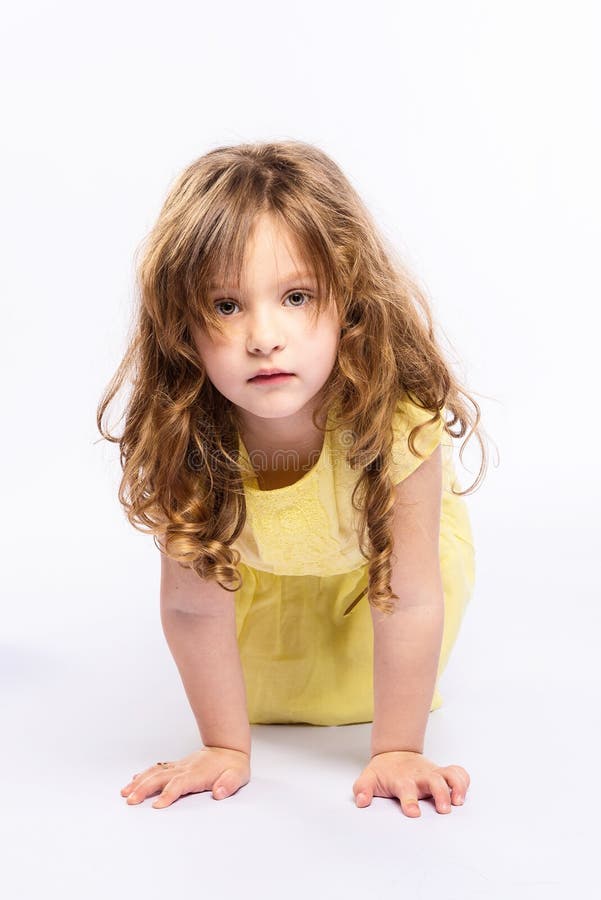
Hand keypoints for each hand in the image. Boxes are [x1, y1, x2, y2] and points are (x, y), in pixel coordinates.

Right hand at [120, 746, 250, 807]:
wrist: (228, 749)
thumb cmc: (233, 766)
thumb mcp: (238, 776)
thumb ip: (229, 784)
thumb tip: (219, 792)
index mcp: (198, 773)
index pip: (179, 783)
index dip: (168, 794)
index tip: (156, 806)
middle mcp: (185, 769)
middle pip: (161, 777)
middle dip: (144, 788)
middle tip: (131, 801)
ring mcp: (179, 766)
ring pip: (155, 772)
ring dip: (139, 782)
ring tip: (125, 793)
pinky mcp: (176, 766)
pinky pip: (157, 769)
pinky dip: (144, 775)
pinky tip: (134, 781)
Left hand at [352, 750, 469, 816]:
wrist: (394, 752)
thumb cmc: (384, 772)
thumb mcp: (368, 778)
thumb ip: (362, 790)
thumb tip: (361, 802)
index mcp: (402, 780)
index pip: (406, 790)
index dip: (409, 801)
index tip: (413, 812)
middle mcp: (420, 777)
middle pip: (434, 781)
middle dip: (440, 794)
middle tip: (444, 809)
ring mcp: (433, 774)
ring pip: (450, 775)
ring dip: (457, 787)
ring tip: (458, 801)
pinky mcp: (442, 773)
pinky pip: (458, 773)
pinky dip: (464, 780)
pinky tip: (463, 794)